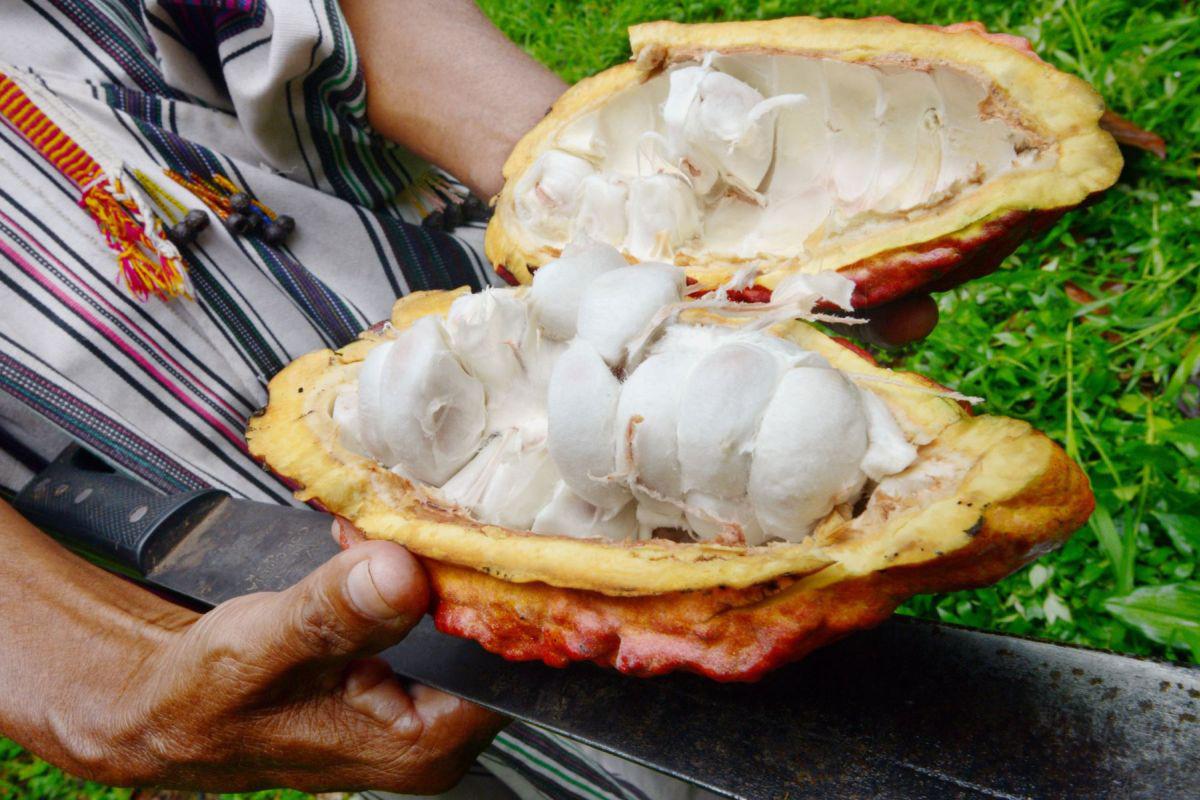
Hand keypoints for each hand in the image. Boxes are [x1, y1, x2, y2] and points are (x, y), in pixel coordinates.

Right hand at [0, 501, 504, 793]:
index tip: (473, 524)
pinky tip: (379, 544)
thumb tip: (403, 571)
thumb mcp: (263, 647)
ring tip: (394, 521)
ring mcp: (429, 710)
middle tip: (427, 509)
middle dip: (461, 565)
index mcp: (423, 745)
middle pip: (495, 634)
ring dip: (435, 562)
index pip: (508, 658)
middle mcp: (440, 735)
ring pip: (466, 617)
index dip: (495, 585)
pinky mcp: (411, 683)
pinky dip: (414, 573)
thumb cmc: (208, 697)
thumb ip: (334, 613)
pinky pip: (438, 615)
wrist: (173, 712)